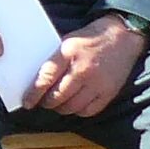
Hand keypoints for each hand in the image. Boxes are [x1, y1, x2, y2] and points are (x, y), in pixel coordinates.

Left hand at [30, 13, 145, 118]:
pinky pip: (89, 110)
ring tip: (57, 104)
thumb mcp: (67, 42)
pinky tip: (74, 106)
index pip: (46, 78)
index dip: (34, 94)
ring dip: (61, 109)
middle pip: (58, 96)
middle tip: (42, 102)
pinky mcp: (109, 92)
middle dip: (47, 103)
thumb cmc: (90, 38)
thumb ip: (54, 60)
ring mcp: (97, 83)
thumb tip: (35, 79)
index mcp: (68, 54)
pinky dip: (78, 111)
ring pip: (73, 106)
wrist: (123, 37)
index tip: (26, 102)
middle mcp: (83, 70)